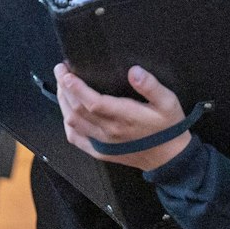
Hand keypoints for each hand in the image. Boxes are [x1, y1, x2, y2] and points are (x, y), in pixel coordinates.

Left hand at [54, 63, 190, 172]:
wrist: (169, 158)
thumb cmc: (168, 126)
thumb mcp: (168, 102)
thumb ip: (151, 86)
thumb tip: (133, 70)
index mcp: (125, 118)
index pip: (92, 102)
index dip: (76, 87)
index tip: (66, 72)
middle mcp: (109, 132)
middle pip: (77, 110)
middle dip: (65, 88)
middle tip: (60, 70)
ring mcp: (103, 144)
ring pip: (73, 123)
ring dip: (63, 103)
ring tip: (61, 86)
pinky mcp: (100, 152)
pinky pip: (77, 139)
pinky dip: (67, 124)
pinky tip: (66, 112)